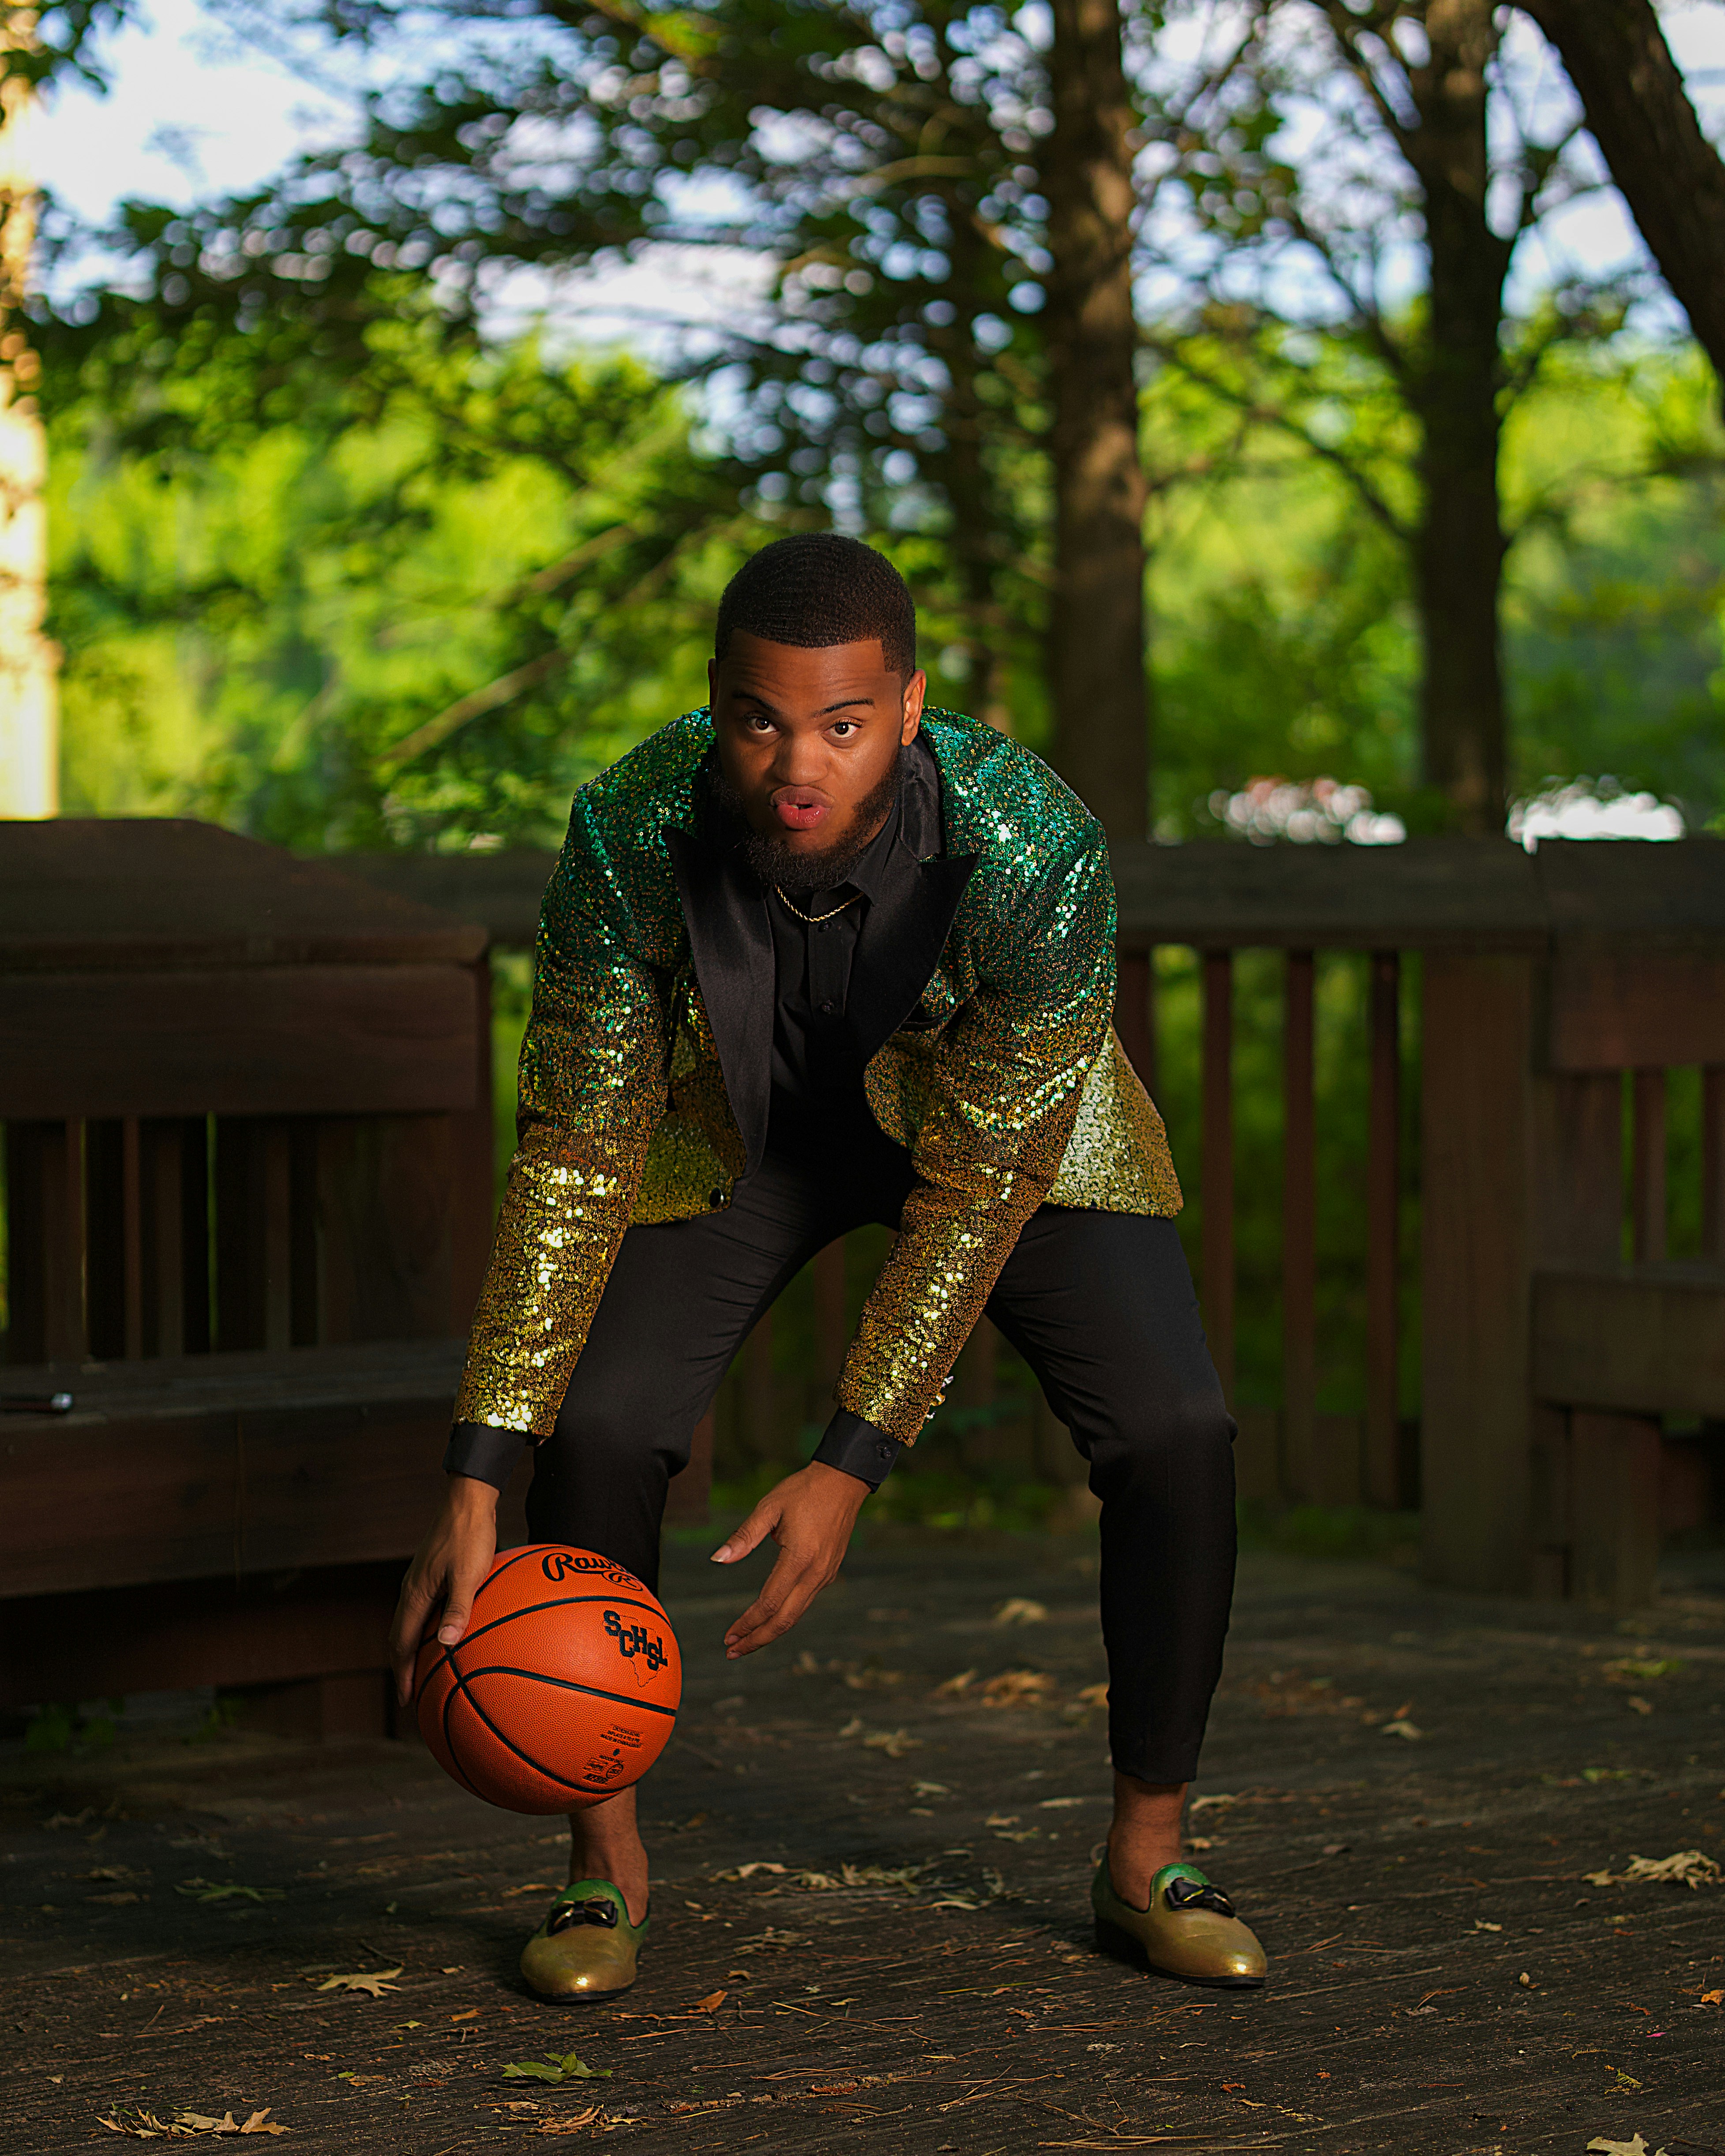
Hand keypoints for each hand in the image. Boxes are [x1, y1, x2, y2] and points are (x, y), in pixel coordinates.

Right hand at [388, 1475, 498, 1706]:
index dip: (402, 1674)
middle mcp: (411, 1591)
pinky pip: (423, 1612)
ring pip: (410, 1625)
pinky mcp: (432, 1575)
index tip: (406, 1701)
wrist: (468, 1500)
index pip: (401, 1644)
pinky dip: (427, 1631)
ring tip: (425, 1672)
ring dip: (413, 1651)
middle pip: (400, 1638)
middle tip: (413, 1695)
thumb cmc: (471, 1535)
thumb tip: (447, 1644)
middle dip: (403, 1668)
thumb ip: (459, 1607)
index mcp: (415, 1594)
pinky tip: (445, 1636)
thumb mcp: (469, 1573)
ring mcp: (420, 1582)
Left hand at [711, 1462, 867, 1658]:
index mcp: (799, 1558)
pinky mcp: (829, 1571)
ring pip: (797, 1614)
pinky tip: (769, 1617)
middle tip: (732, 1651)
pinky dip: (785, 1616)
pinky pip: (805, 1602)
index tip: (728, 1636)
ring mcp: (826, 1574)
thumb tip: (717, 1559)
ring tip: (746, 1641)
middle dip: (758, 1639)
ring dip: (771, 1631)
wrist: (844, 1481)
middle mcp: (816, 1573)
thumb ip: (744, 1536)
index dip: (747, 1623)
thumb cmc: (804, 1490)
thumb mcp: (769, 1507)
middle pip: (785, 1620)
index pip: (769, 1603)